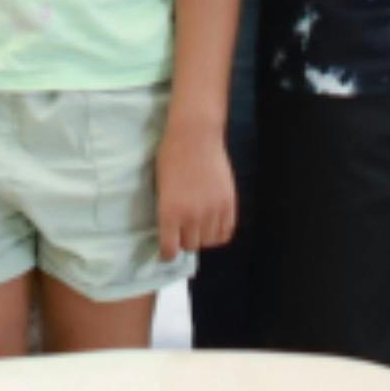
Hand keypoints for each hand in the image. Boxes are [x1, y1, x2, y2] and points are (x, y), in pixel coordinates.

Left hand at [155, 112, 237, 255]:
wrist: (195, 136)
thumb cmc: (170, 156)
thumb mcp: (160, 187)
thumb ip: (167, 211)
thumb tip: (171, 230)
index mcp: (170, 212)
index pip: (170, 249)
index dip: (166, 254)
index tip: (166, 253)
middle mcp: (192, 217)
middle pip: (190, 246)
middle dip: (184, 242)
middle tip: (181, 232)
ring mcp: (213, 211)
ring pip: (210, 242)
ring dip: (202, 238)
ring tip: (198, 228)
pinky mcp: (229, 203)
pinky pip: (227, 231)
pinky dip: (219, 233)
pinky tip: (213, 225)